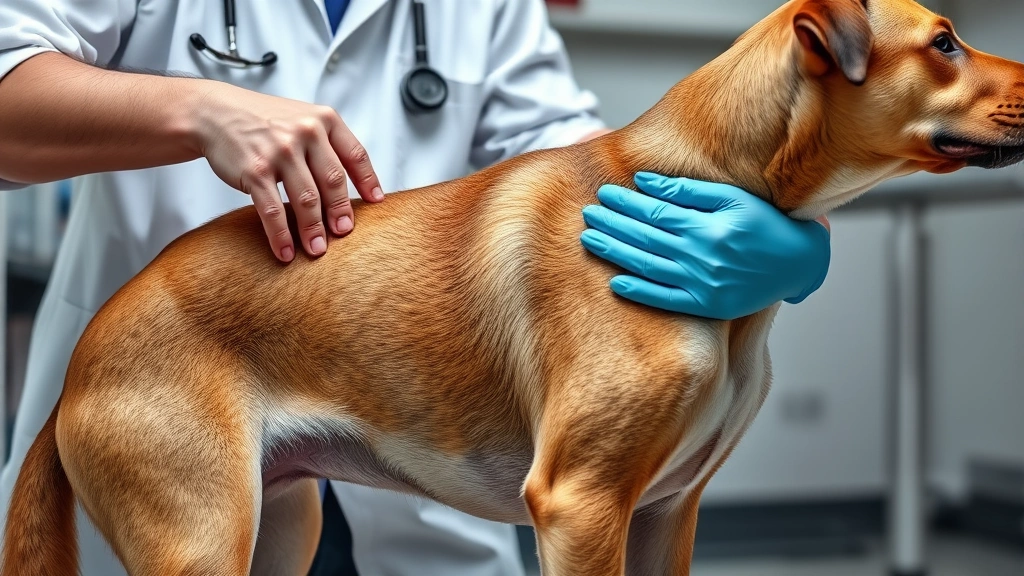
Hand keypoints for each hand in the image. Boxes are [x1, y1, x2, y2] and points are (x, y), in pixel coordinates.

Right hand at [194, 83, 384, 261]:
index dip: (369, 182)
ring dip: (314, 231)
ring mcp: (280, 152)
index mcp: (324, 120)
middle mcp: (305, 132)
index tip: (377, 204)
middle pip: (334, 182)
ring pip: (307, 200)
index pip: (356, 155)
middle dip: (341, 212)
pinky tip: (286, 252)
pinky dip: (281, 236)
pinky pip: (273, 211)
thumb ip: (330, 145)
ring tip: (318, 250)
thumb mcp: (303, 119)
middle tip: (345, 233)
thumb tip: (361, 187)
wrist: (214, 112)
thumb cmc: (265, 121)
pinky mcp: (255, 171)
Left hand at [580, 173, 830, 319]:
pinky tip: (615, 283)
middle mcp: (703, 256)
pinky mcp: (707, 306)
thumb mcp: (733, 199)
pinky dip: (639, 291)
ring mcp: (703, 283)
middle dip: (612, 224)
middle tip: (588, 214)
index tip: (604, 194)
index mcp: (708, 226)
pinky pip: (665, 300)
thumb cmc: (767, 225)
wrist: (801, 264)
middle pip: (645, 237)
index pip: (654, 212)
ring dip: (615, 252)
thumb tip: (644, 181)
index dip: (626, 203)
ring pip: (648, 266)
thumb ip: (688, 191)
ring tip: (590, 240)